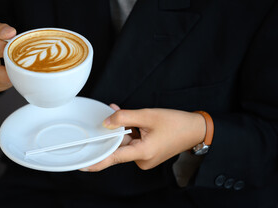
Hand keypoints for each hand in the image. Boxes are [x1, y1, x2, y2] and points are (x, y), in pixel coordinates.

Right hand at [0, 22, 15, 91]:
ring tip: (13, 64)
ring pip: (8, 81)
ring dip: (14, 73)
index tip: (20, 46)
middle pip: (5, 73)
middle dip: (16, 65)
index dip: (13, 47)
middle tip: (22, 59)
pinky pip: (6, 86)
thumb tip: (11, 32)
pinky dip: (10, 78)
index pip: (1, 49)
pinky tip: (7, 71)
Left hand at [82, 105, 205, 170]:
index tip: (82, 165)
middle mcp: (142, 159)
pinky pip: (133, 142)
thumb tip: (107, 122)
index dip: (96, 161)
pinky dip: (130, 131)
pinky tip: (129, 119)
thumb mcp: (148, 116)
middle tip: (111, 116)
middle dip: (114, 131)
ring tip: (121, 112)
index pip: (113, 158)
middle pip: (119, 146)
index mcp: (143, 153)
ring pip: (126, 143)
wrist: (195, 130)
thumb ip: (124, 117)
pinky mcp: (148, 154)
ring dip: (123, 129)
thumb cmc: (176, 123)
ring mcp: (145, 158)